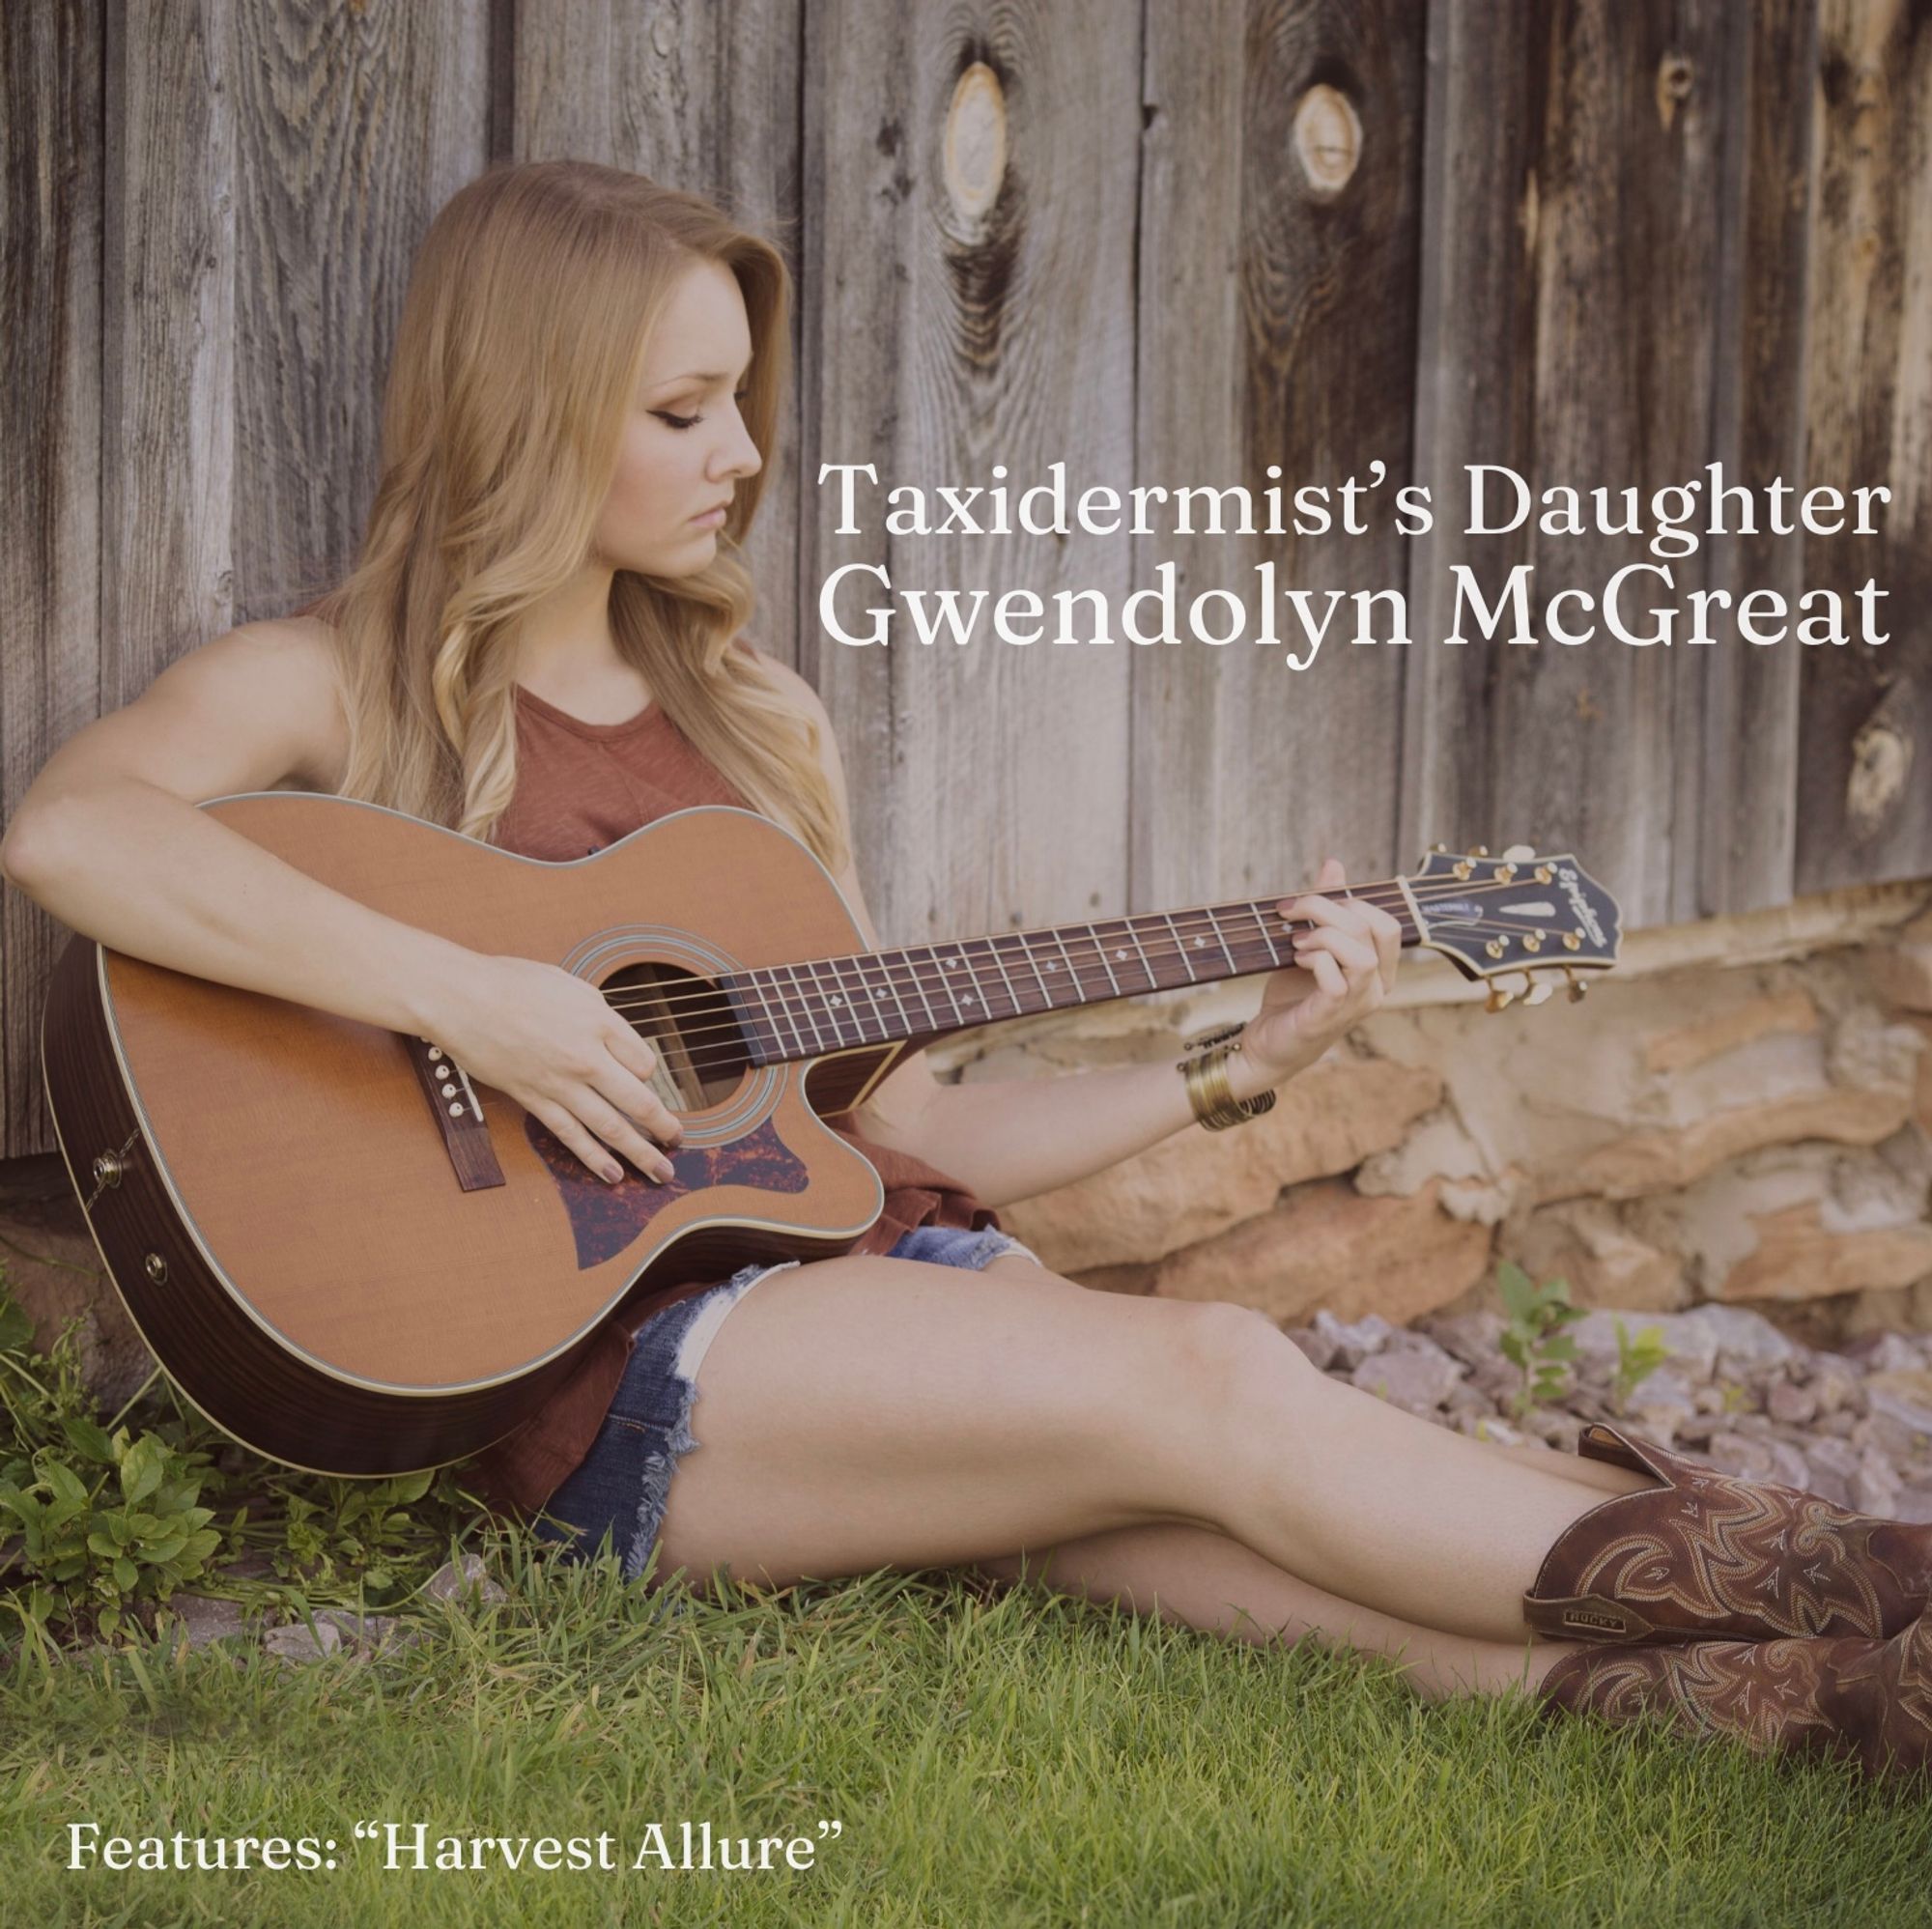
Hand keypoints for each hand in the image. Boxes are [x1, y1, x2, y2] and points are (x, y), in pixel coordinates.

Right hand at [423, 953, 682, 1184]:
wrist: (461, 998)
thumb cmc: (513, 983)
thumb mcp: (570, 984)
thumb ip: (598, 1013)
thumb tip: (614, 1033)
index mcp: (600, 1022)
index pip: (645, 1062)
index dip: (648, 1075)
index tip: (643, 1080)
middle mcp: (587, 1056)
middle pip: (639, 1100)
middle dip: (663, 1126)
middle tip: (677, 1142)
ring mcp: (560, 1082)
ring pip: (610, 1126)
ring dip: (639, 1153)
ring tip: (660, 1172)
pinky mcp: (534, 1099)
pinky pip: (570, 1135)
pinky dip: (592, 1158)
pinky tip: (611, 1174)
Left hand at [1241, 856, 1401, 1080]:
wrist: (1267, 1043)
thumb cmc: (1292, 995)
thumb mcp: (1310, 944)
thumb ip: (1326, 909)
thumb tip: (1335, 865)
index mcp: (1379, 970)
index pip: (1388, 923)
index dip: (1351, 901)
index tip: (1307, 900)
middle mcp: (1376, 988)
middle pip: (1374, 928)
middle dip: (1328, 908)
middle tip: (1292, 911)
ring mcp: (1357, 1004)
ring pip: (1361, 953)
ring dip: (1323, 934)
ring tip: (1295, 940)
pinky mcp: (1330, 1015)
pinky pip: (1337, 978)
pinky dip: (1314, 959)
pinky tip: (1295, 959)